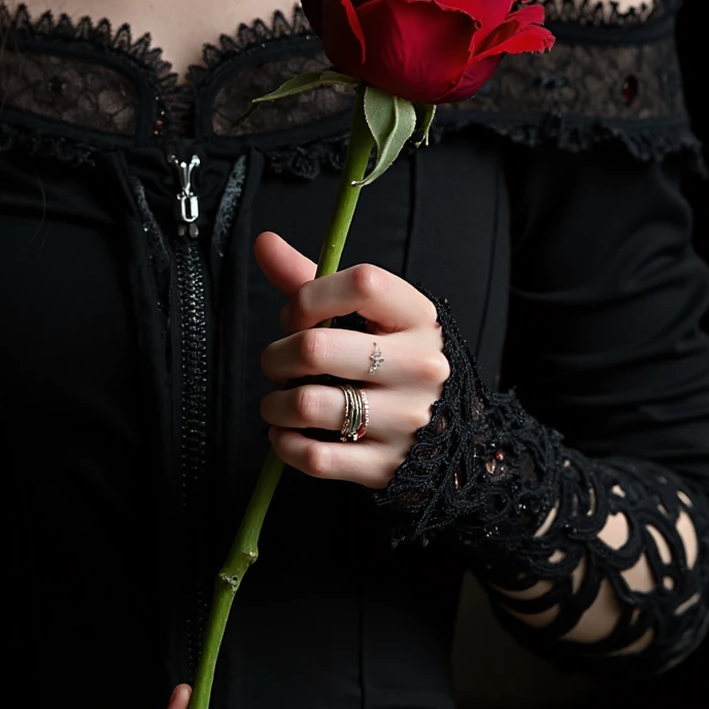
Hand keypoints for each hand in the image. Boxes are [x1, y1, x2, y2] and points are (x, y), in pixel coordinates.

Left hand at [254, 232, 448, 488]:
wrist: (445, 436)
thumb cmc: (389, 362)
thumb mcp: (366, 317)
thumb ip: (311, 281)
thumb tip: (264, 242)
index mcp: (417, 319)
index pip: (362, 283)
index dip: (309, 296)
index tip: (296, 316)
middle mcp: (418, 366)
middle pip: (316, 348)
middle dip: (275, 356)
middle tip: (277, 363)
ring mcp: (405, 419)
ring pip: (307, 405)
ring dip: (274, 403)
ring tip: (279, 401)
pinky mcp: (385, 465)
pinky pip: (313, 457)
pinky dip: (284, 443)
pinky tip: (286, 433)